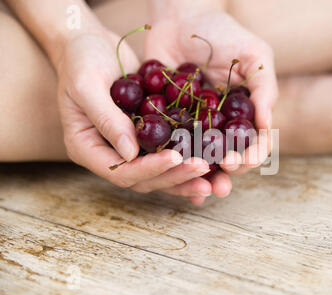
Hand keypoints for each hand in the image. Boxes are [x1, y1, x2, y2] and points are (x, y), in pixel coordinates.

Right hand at [56, 31, 213, 203]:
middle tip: (203, 167)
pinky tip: (213, 161)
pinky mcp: (146, 137)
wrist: (92, 42)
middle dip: (174, 176)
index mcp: (86, 148)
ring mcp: (128, 148)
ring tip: (213, 175)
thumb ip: (106, 119)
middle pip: (144, 179)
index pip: (120, 171)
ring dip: (185, 175)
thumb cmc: (81, 58)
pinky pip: (168, 154)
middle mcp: (109, 154)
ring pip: (159, 173)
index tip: (176, 157)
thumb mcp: (87, 85)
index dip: (149, 169)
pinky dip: (188, 159)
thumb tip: (131, 154)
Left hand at [145, 8, 277, 187]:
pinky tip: (172, 177)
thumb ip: (264, 88)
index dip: (252, 154)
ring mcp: (195, 126)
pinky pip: (172, 147)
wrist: (181, 17)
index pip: (255, 141)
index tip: (243, 160)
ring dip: (203, 177)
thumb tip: (268, 125)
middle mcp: (223, 124)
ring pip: (202, 158)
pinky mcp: (169, 122)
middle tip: (222, 178)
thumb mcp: (255, 55)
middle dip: (229, 172)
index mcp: (246, 113)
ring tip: (200, 189)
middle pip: (230, 156)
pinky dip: (173, 163)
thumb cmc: (223, 33)